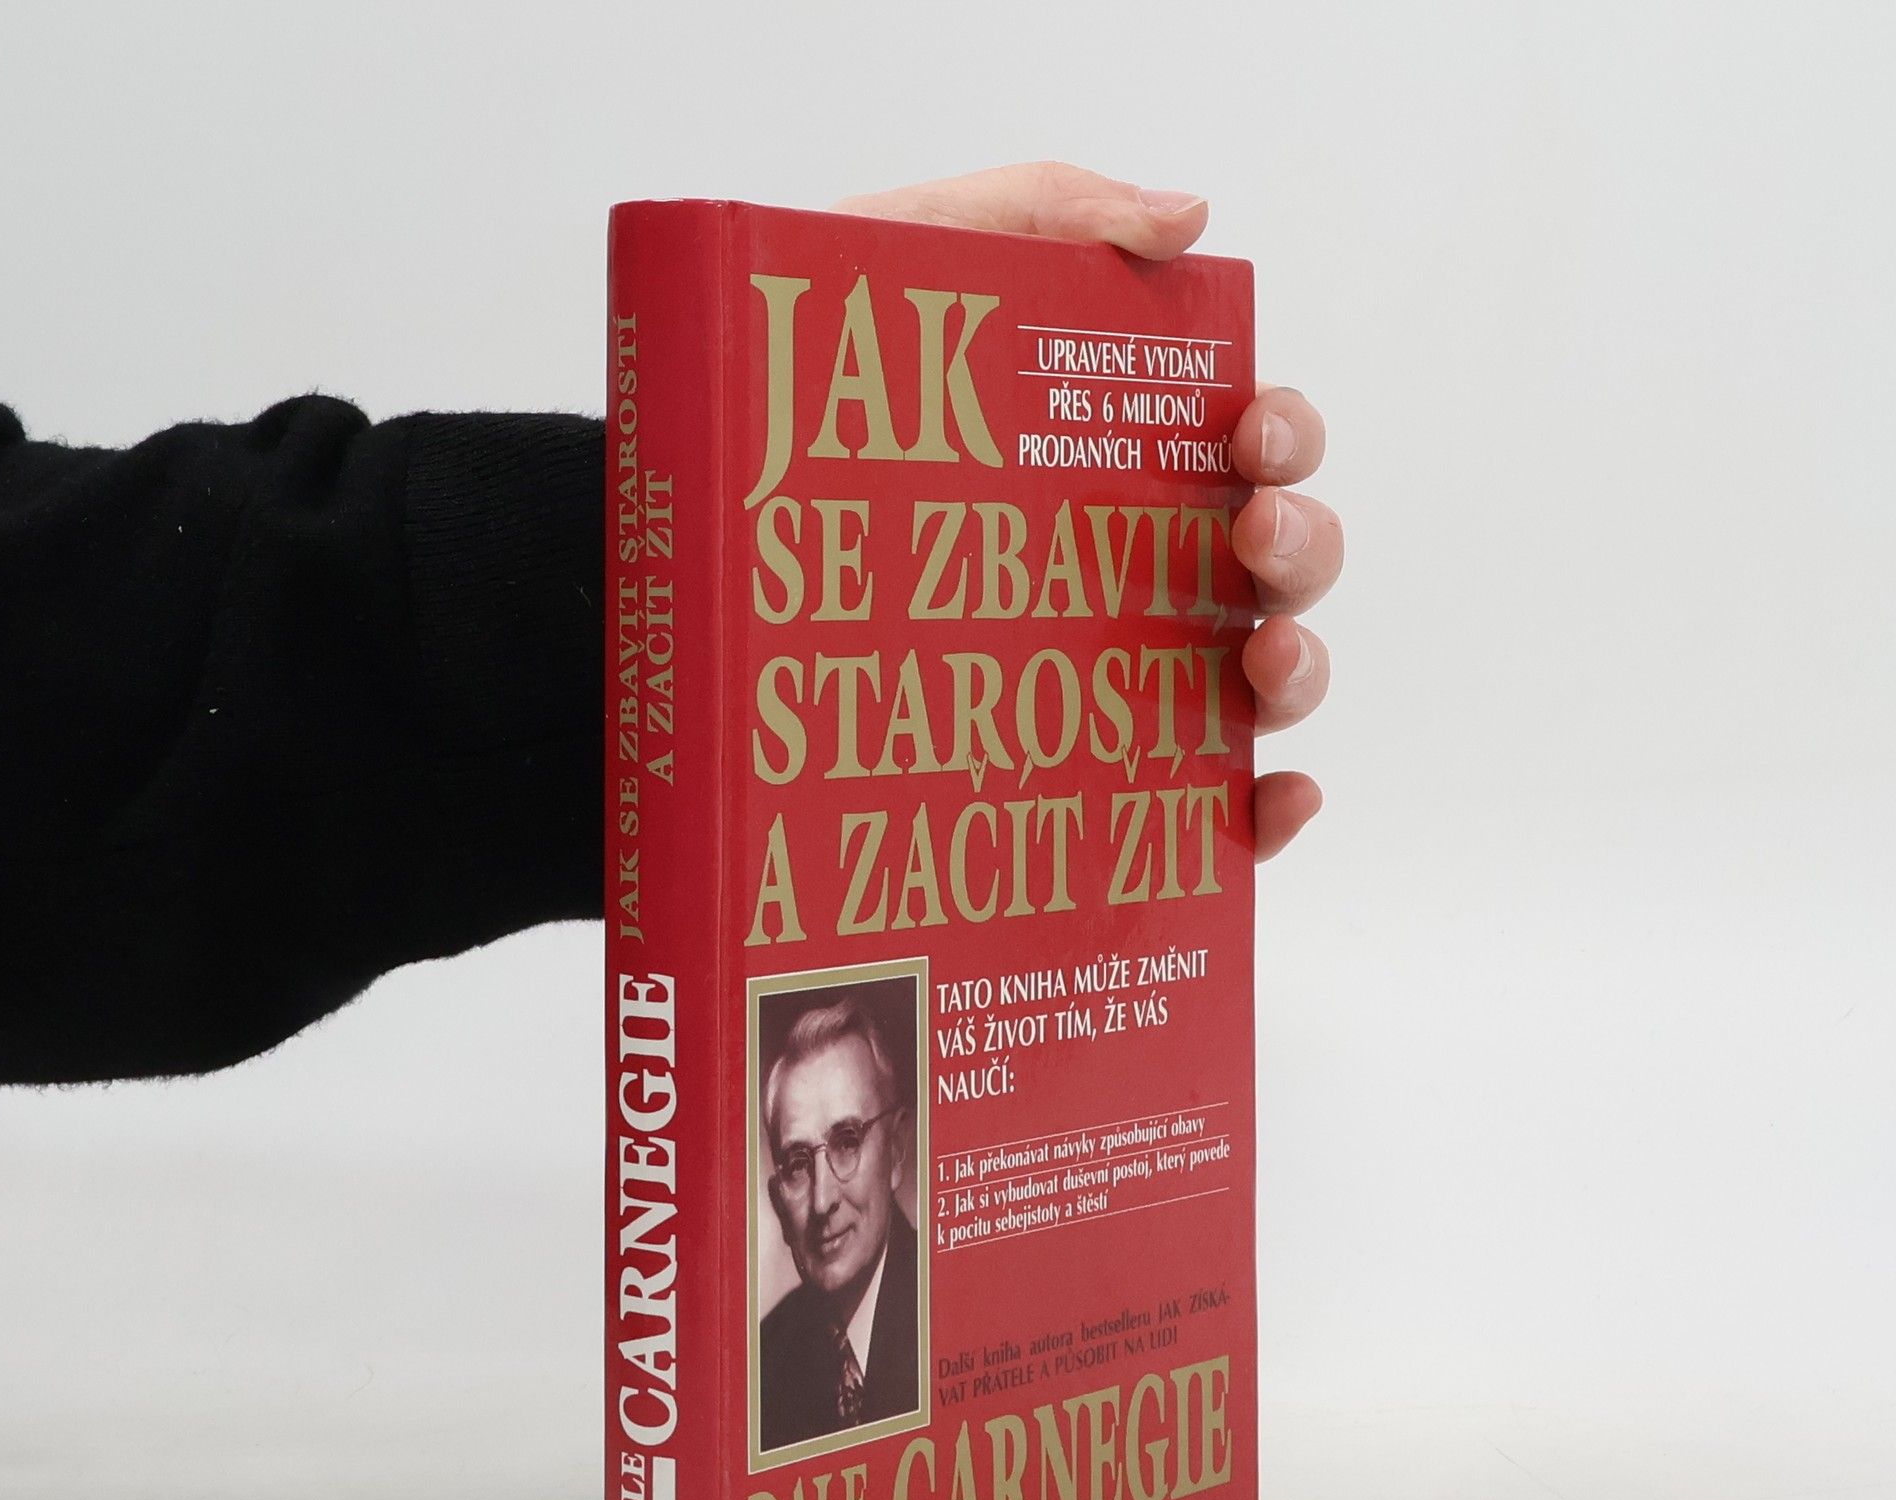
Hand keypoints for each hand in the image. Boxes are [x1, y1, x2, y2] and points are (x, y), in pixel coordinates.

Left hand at [833, 162, 1338, 863]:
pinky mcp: (1080, 782)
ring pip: (1259, 684)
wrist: (669, 544)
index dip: (1286, 435)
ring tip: (1261, 665)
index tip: (1248, 435)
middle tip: (1250, 535)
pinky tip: (1268, 799)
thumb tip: (1187, 220)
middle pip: (1275, 564)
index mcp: (1115, 462)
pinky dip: (1263, 814)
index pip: (1248, 446)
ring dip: (1298, 670)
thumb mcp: (899, 263)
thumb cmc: (786, 402)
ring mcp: (1112, 684)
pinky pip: (1201, 812)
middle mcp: (1132, 574)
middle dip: (1301, 545)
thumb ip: (1037, 215)